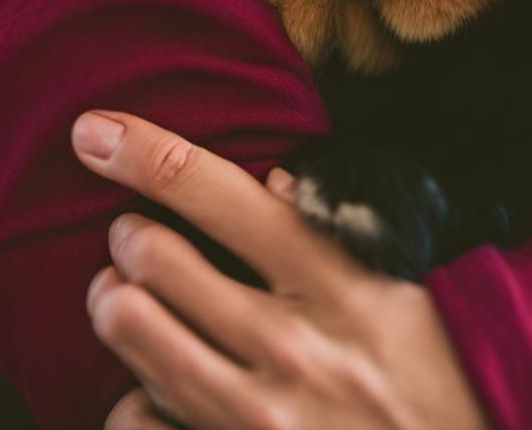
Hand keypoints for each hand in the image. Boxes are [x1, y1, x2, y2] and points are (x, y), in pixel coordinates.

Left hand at [71, 111, 489, 429]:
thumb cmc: (435, 366)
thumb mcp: (404, 285)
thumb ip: (340, 228)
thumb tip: (273, 181)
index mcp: (338, 279)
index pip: (224, 195)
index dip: (147, 153)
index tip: (96, 131)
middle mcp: (293, 341)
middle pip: (160, 261)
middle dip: (131, 236)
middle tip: (132, 235)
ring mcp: (261, 413)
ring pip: (137, 335)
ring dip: (114, 302)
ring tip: (119, 293)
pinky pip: (139, 424)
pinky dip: (132, 399)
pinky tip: (147, 385)